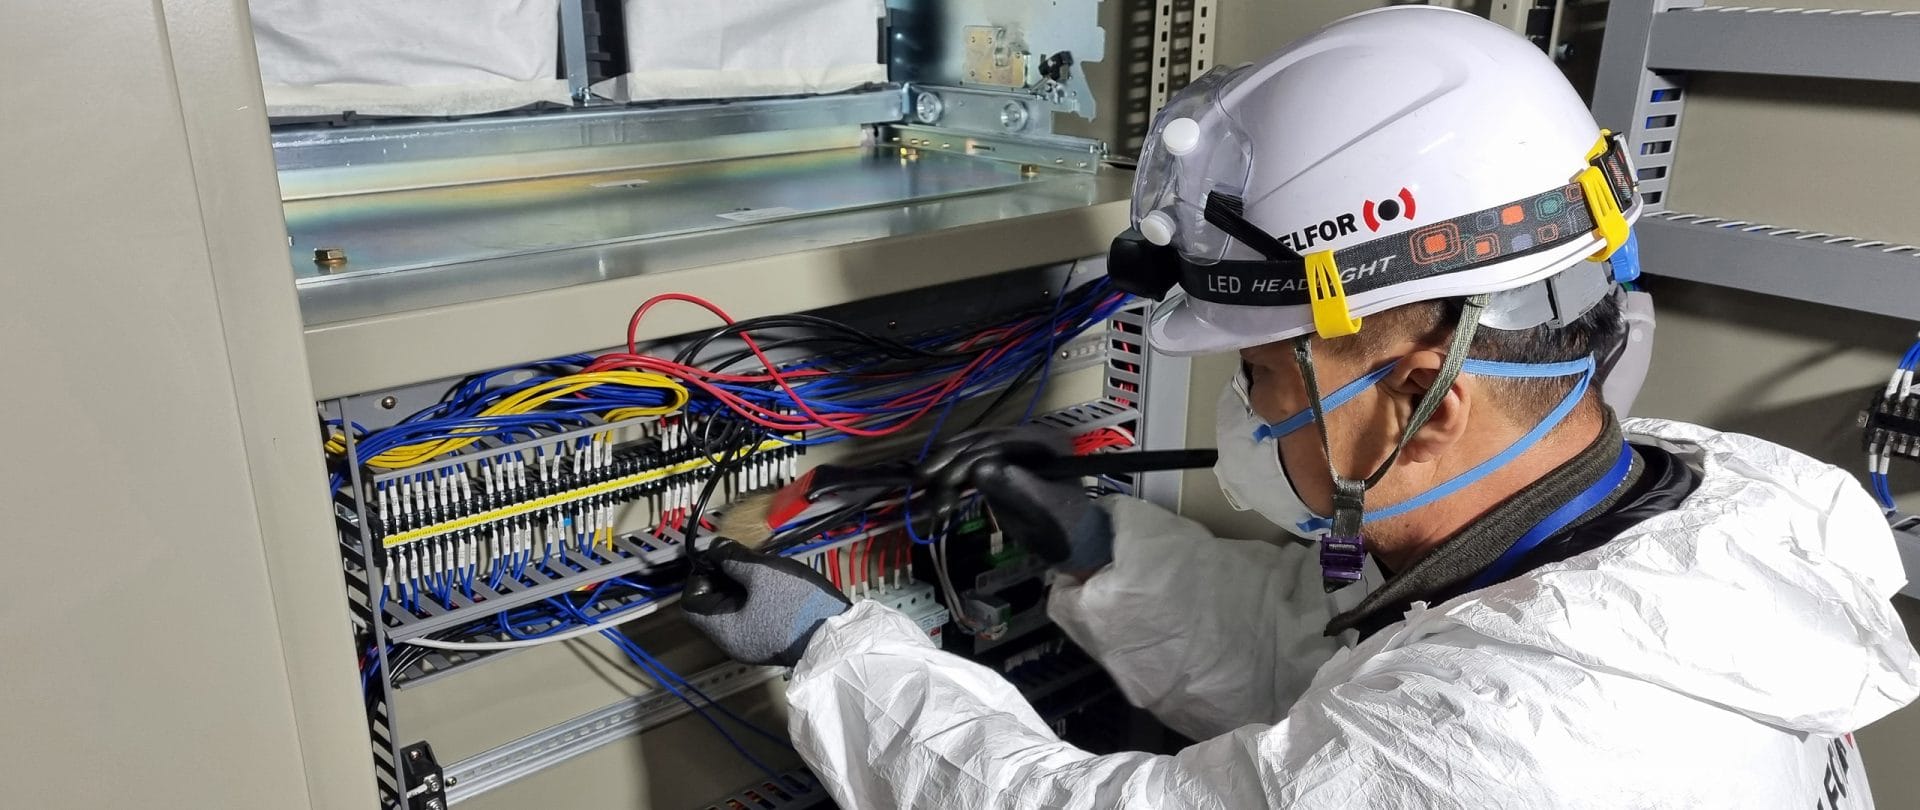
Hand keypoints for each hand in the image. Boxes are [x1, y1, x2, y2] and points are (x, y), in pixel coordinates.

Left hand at [682, 540, 851, 666]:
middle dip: (724, 577)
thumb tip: (716, 548)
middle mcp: (733, 642)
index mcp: (723, 629)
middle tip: (742, 558)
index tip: (717, 559)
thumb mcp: (762, 572)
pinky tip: (775, 584)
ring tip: (762, 569)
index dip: (700, 576)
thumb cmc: (798, 606)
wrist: (838, 637)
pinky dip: (757, 597)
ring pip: (734, 609)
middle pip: (712, 605)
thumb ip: (733, 558)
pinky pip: (752, 615)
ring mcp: (753, 643)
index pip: (691, 603)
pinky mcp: (771, 640)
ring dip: (743, 586)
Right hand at [918, 428, 1114, 572]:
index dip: (968, 457)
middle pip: (981, 442)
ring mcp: (1014, 451)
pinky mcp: (1002, 464)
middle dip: (951, 460)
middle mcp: (1028, 438)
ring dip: (945, 467)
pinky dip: (951, 475)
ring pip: (971, 450)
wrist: (1075, 545)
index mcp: (1045, 441)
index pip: (999, 441)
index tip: (946, 479)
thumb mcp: (1044, 510)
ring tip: (922, 484)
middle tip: (924, 478)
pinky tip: (933, 484)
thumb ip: (1014, 487)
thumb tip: (979, 468)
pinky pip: (972, 463)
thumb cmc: (1066, 529)